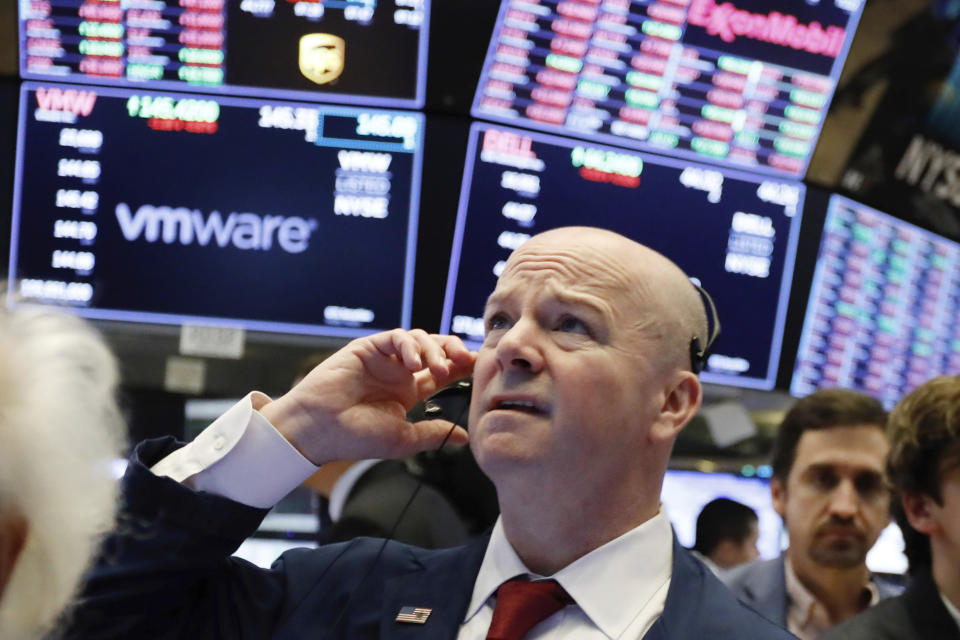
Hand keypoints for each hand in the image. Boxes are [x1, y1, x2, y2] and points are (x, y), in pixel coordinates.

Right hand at [260, 329, 476, 464]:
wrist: (320, 428)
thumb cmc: (356, 437)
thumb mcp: (403, 438)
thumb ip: (433, 433)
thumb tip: (465, 438)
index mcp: (407, 392)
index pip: (442, 373)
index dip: (461, 366)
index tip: (480, 365)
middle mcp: (398, 372)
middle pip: (435, 350)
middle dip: (454, 350)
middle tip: (467, 359)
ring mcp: (383, 359)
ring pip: (418, 340)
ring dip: (433, 349)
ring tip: (436, 367)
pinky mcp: (368, 347)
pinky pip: (395, 337)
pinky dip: (409, 345)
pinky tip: (414, 363)